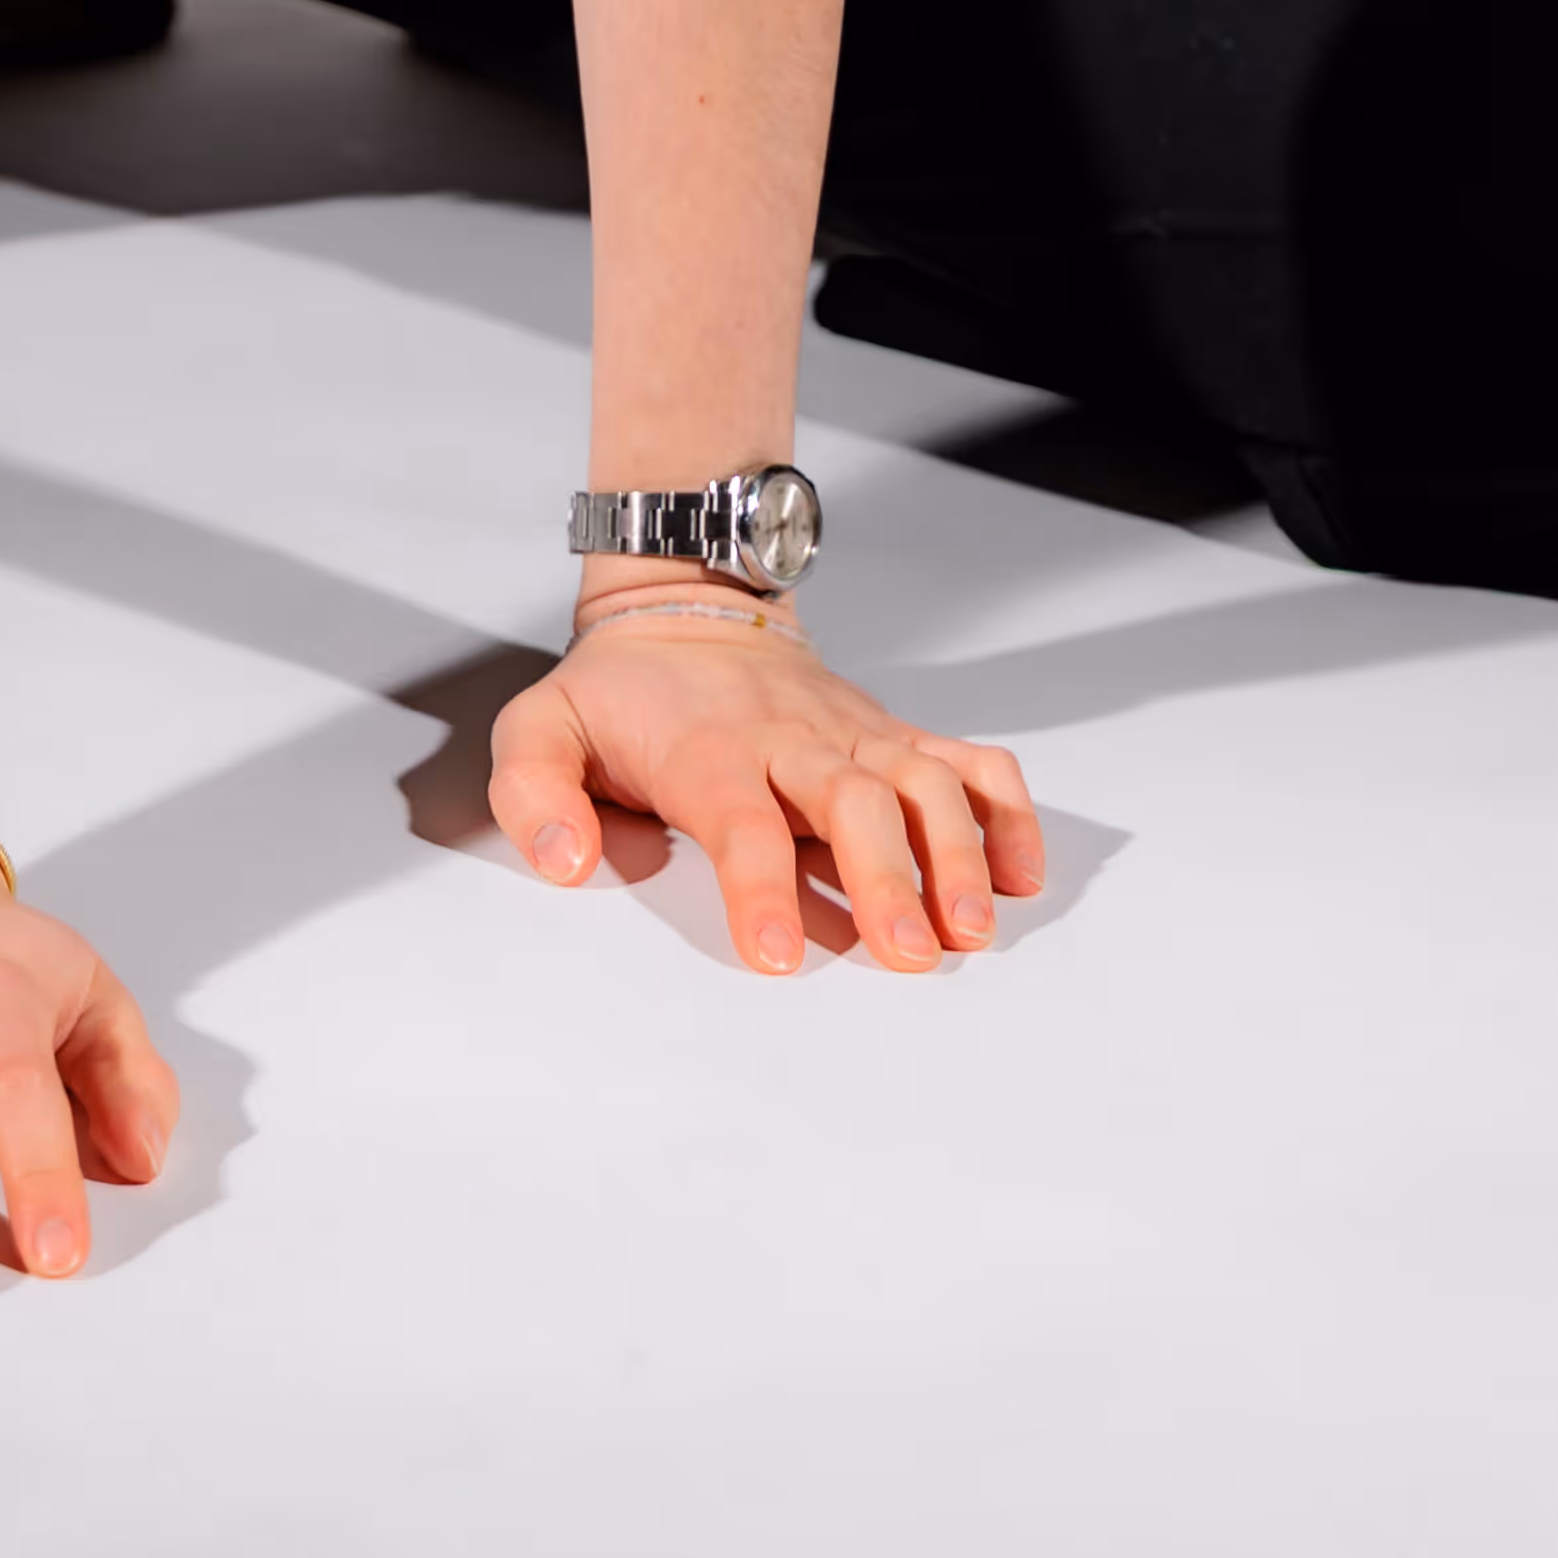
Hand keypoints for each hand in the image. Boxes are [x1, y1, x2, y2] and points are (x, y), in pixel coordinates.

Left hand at [489, 606, 1043, 976]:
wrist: (687, 603)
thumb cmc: (620, 692)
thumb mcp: (541, 726)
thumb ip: (534, 792)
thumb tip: (567, 863)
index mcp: (708, 747)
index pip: (740, 817)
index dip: (759, 883)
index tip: (774, 955)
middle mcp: (793, 738)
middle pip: (853, 799)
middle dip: (886, 875)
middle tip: (908, 954)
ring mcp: (854, 733)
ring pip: (924, 778)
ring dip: (957, 851)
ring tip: (974, 928)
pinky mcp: (893, 735)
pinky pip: (969, 759)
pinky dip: (1006, 810)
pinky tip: (1023, 872)